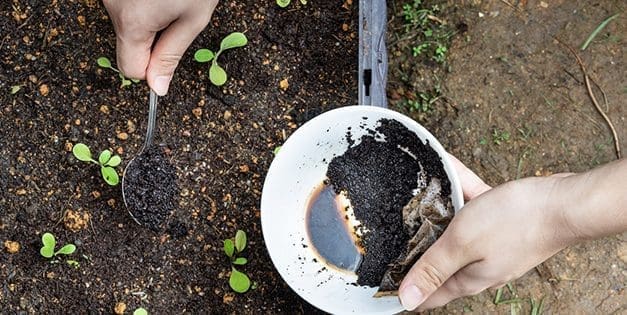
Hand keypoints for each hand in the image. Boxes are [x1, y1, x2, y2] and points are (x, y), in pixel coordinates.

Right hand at [103, 0, 218, 94]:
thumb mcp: (193, 19)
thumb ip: (171, 55)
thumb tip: (158, 86)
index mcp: (132, 22)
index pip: (130, 69)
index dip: (152, 68)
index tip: (168, 54)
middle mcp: (112, 5)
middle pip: (128, 44)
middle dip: (152, 38)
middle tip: (175, 15)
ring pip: (127, 24)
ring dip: (147, 18)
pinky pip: (125, 6)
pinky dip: (141, 4)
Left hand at [399, 157, 577, 310]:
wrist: (564, 202)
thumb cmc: (515, 222)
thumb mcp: (462, 244)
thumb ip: (433, 269)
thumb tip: (407, 300)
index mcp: (467, 278)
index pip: (429, 295)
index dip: (406, 291)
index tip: (383, 281)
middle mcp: (478, 266)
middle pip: (439, 259)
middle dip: (417, 245)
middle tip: (396, 229)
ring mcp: (492, 245)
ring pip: (455, 229)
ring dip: (439, 211)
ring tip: (422, 191)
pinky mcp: (502, 225)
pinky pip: (472, 207)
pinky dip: (461, 192)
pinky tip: (451, 171)